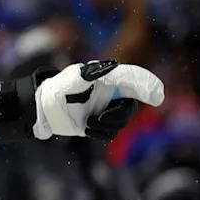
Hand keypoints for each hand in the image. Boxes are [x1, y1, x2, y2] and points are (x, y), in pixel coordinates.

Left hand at [33, 59, 164, 139]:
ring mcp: (105, 109)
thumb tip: (110, 66)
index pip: (132, 78)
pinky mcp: (99, 124)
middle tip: (101, 118)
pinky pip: (111, 133)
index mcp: (105, 78)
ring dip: (107, 125)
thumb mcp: (69, 80)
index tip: (157, 95)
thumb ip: (88, 74)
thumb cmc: (54, 89)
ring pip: (122, 122)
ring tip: (88, 122)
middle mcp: (109, 93)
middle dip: (120, 116)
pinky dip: (101, 133)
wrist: (41, 108)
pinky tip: (87, 128)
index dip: (147, 85)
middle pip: (131, 106)